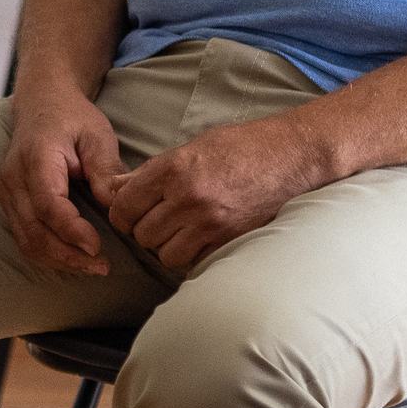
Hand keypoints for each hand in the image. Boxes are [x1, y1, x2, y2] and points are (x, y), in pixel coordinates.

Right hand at [0, 90, 126, 273]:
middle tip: (101, 266)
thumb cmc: (72, 118)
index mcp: (36, 157)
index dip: (70, 230)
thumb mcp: (97, 135)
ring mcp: (8, 193)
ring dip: (58, 260)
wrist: (42, 105)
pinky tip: (73, 259)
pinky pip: (24, 237)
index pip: (48, 204)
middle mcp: (14, 178)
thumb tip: (115, 204)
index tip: (96, 246)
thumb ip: (105, 169)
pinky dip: (48, 254)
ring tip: (91, 267)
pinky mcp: (11, 204)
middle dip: (67, 255)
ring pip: (26, 240)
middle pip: (33, 230)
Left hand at [102, 114, 324, 272]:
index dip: (122, 213)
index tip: (129, 213)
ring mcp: (210, 222)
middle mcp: (189, 198)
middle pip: (142, 234)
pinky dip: (192, 254)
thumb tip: (114, 189)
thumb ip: (151, 172)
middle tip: (158, 219)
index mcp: (174, 169)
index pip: (124, 206)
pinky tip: (201, 237)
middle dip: (145, 230)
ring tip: (180, 230)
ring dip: (168, 246)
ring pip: (165, 254)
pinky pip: (194, 261)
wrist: (291, 156)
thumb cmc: (242, 146)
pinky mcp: (229, 239)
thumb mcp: (192, 147)